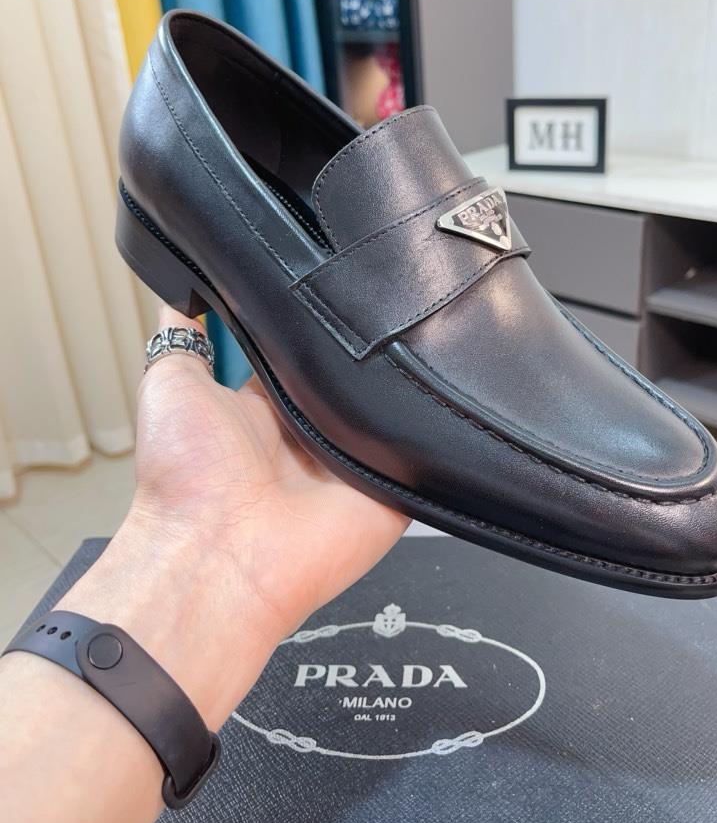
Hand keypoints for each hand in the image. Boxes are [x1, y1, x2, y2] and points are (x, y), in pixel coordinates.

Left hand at [60, 305, 408, 725]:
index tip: (334, 267)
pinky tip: (440, 382)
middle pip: (350, 374)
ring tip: (418, 324)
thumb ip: (182, 335)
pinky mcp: (393, 491)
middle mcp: (312, 433)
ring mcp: (355, 462)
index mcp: (265, 408)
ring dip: (398, 377)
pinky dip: (433, 426)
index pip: (300, 349)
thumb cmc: (185, 478)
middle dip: (362, 342)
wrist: (219, 555)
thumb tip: (181, 285)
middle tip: (384, 292)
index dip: (313, 316)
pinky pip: (426, 452)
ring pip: (391, 407)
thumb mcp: (170, 384)